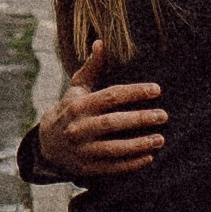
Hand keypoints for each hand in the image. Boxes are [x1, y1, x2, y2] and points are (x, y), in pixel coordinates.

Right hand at [35, 39, 167, 176]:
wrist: (47, 144)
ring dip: (139, 144)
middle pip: (113, 123)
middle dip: (140, 119)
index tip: (156, 90)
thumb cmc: (70, 110)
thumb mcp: (77, 88)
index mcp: (79, 105)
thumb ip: (92, 68)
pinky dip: (131, 164)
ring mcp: (82, 150)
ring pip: (113, 148)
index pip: (110, 96)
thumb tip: (102, 43)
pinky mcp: (86, 168)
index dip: (134, 92)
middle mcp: (79, 127)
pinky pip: (111, 167)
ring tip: (160, 139)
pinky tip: (149, 157)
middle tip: (163, 116)